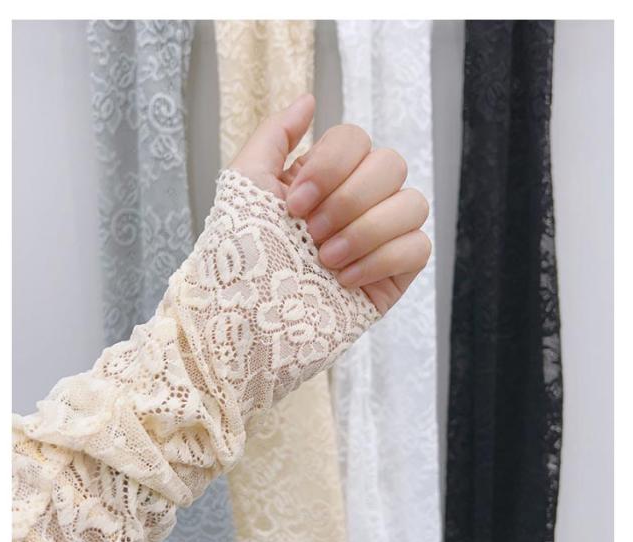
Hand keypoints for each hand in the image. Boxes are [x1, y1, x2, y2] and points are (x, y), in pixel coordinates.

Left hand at [229, 93, 430, 314]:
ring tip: (326, 260)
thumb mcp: (245, 186)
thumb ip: (275, 136)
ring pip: (414, 203)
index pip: (356, 140)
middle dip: (348, 200)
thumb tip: (308, 100)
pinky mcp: (394, 275)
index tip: (293, 205)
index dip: (330, 166)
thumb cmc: (240, 258)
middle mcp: (356, 202)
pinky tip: (345, 280)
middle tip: (310, 235)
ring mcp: (379, 239)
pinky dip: (382, 260)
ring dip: (366, 230)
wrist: (246, 324)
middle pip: (391, 165)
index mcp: (323, 178)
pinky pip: (418, 247)